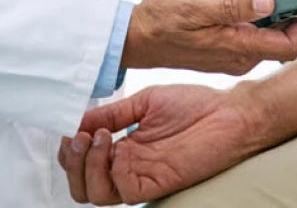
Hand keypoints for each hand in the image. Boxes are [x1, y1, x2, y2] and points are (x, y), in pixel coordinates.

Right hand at [59, 84, 261, 204]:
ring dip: (86, 166)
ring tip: (96, 138)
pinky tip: (115, 146)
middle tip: (78, 136)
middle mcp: (128, 166)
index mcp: (124, 147)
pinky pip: (121, 191)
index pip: (83, 161)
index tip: (69, 127)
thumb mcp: (144, 102)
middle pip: (82, 185)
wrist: (228, 113)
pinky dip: (108, 171)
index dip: (70, 149)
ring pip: (95, 194)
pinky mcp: (154, 184)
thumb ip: (112, 113)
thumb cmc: (193, 105)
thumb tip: (77, 118)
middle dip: (71, 162)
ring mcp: (140, 176)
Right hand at [122, 0, 296, 73]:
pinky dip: (245, 7)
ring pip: (263, 25)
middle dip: (279, 3)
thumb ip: (235, 6)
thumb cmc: (161, 22)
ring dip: (259, 2)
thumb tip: (269, 4)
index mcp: (238, 49)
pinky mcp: (224, 44)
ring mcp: (232, 51)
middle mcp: (239, 55)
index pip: (289, 45)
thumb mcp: (198, 7)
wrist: (135, 36)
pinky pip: (247, 25)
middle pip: (280, 32)